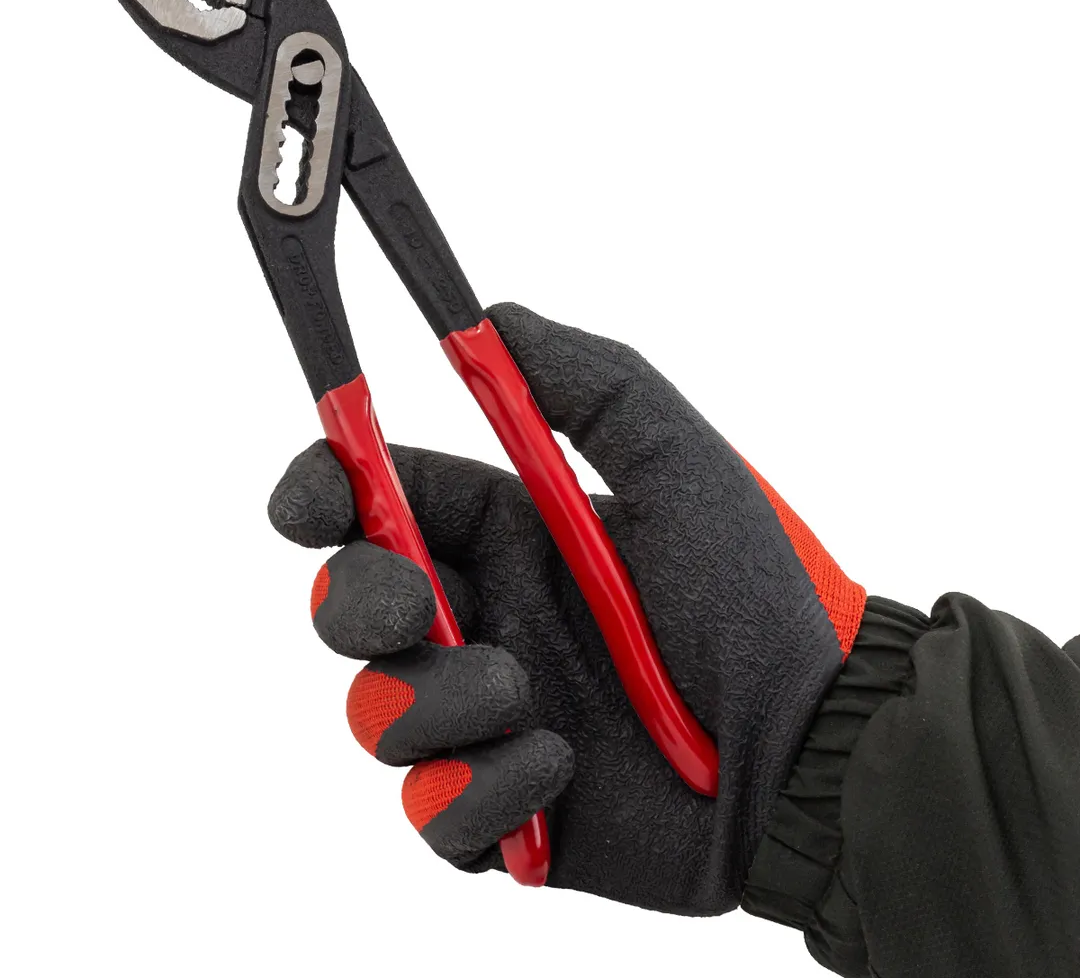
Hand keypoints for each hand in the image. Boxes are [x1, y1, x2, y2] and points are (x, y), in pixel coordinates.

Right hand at [268, 303, 863, 913]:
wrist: (812, 748)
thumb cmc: (754, 601)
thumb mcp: (679, 465)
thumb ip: (588, 384)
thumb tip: (492, 319)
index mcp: (512, 536)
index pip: (379, 502)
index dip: (324, 492)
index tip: (312, 498)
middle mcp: (488, 620)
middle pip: (348, 606)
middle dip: (357, 600)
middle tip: (415, 605)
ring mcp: (490, 721)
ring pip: (377, 713)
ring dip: (434, 700)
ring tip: (525, 694)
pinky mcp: (508, 815)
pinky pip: (433, 814)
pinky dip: (478, 789)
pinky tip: (557, 767)